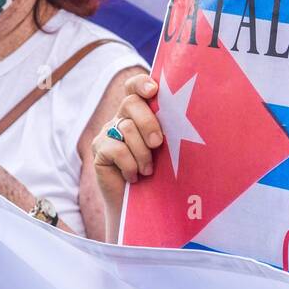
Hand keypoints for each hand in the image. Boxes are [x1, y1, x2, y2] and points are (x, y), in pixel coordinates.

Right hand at [92, 74, 162, 218]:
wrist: (140, 205)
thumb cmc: (160, 175)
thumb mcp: (168, 149)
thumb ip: (169, 130)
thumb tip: (189, 116)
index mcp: (139, 114)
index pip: (134, 88)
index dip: (140, 83)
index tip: (153, 89)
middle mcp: (120, 119)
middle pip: (131, 104)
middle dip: (148, 123)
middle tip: (158, 144)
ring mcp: (107, 134)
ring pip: (126, 128)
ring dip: (142, 152)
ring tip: (148, 170)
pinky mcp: (98, 150)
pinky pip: (115, 148)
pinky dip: (129, 164)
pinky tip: (134, 176)